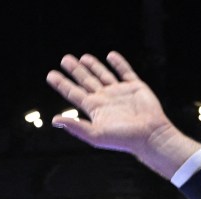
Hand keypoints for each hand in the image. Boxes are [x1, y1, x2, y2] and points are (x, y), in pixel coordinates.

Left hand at [46, 51, 200, 179]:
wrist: (150, 135)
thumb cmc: (123, 138)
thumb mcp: (95, 134)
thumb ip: (76, 127)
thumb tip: (54, 120)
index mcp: (94, 109)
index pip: (73, 93)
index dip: (62, 84)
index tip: (50, 75)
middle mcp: (105, 99)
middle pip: (86, 81)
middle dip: (75, 70)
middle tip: (65, 59)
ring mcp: (120, 92)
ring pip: (103, 75)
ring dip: (94, 66)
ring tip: (83, 57)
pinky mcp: (135, 87)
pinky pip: (125, 72)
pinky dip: (118, 63)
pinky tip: (111, 56)